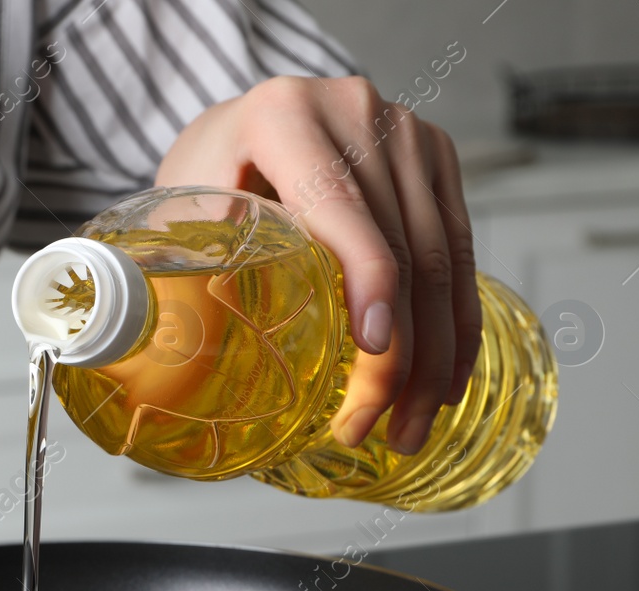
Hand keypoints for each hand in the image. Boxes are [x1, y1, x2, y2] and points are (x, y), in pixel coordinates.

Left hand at [156, 76, 481, 455]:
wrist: (243, 121)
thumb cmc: (208, 172)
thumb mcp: (183, 207)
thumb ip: (193, 261)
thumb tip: (178, 352)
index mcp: (284, 117)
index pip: (342, 209)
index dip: (368, 282)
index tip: (373, 351)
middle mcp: (356, 111)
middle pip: (403, 245)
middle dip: (402, 352)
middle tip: (383, 431)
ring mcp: (405, 132)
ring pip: (441, 256)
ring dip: (436, 354)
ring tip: (411, 427)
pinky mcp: (435, 156)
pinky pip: (459, 248)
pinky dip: (456, 321)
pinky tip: (446, 378)